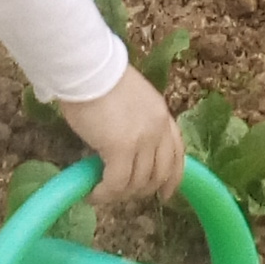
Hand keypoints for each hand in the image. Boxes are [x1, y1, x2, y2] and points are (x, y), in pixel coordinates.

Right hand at [61, 65, 185, 207]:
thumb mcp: (131, 101)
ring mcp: (142, 140)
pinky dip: (105, 193)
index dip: (173, 178)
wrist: (87, 69)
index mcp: (163, 116)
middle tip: (123, 194)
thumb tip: (122, 147)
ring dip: (121, 193)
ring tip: (103, 193)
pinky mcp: (120, 149)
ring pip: (138, 182)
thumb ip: (136, 123)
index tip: (167, 193)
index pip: (177, 153)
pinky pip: (117, 183)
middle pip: (159, 173)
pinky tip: (94, 194)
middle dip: (142, 189)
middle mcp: (158, 130)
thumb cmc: (99, 79)